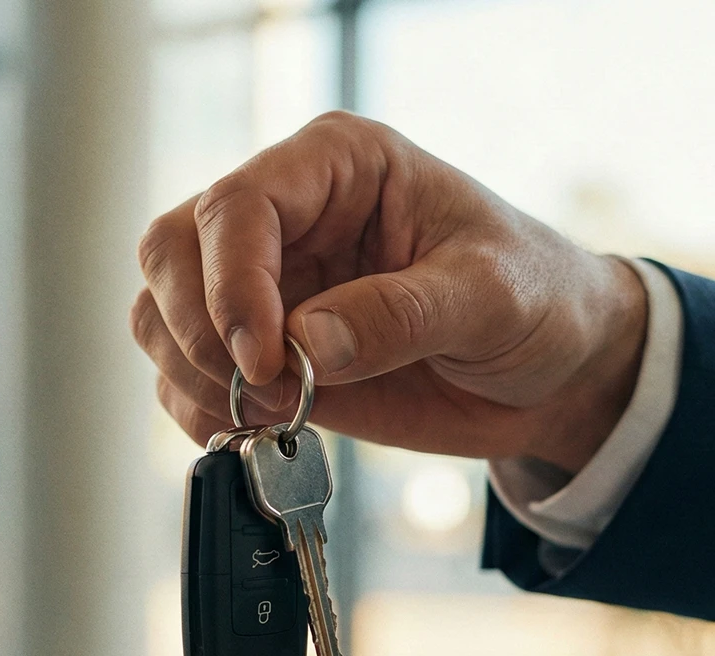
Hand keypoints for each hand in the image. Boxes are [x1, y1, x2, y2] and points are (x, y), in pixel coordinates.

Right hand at [132, 111, 648, 473]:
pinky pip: (184, 374)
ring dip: (189, 373)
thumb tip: (305, 343)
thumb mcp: (491, 297)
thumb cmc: (536, 299)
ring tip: (263, 415)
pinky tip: (255, 431)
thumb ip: (401, 315)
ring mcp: (265, 285)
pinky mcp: (259, 351)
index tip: (265, 357)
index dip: (232, 283)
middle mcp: (287, 216)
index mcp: (337, 166)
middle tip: (258, 390)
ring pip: (161, 311)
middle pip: (172, 249)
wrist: (553, 367)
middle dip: (196, 328)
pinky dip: (199, 410)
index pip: (238, 204)